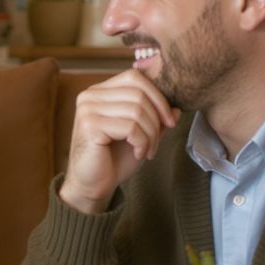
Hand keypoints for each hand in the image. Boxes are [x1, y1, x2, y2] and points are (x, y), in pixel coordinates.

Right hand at [59, 70, 179, 213]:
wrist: (92, 186)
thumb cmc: (113, 160)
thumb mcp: (140, 135)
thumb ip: (155, 118)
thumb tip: (176, 108)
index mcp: (99, 92)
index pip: (135, 78)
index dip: (157, 96)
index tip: (169, 121)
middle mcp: (89, 96)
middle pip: (139, 94)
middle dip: (156, 120)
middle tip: (156, 143)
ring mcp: (87, 110)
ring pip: (137, 111)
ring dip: (151, 135)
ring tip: (147, 151)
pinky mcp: (90, 126)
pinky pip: (130, 127)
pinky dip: (142, 143)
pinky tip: (138, 154)